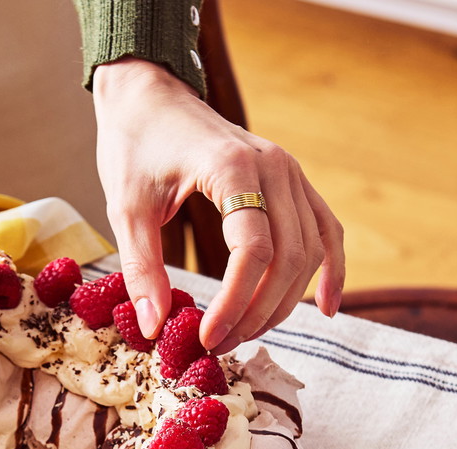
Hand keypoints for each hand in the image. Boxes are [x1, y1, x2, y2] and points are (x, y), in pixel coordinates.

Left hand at [91, 59, 343, 352]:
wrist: (149, 96)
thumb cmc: (135, 146)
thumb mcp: (126, 209)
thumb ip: (142, 268)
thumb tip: (155, 328)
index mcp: (232, 168)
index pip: (253, 251)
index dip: (234, 303)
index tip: (207, 337)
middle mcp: (274, 167)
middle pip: (287, 258)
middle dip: (257, 312)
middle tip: (220, 344)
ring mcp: (290, 172)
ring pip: (309, 251)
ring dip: (284, 301)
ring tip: (245, 333)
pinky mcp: (293, 181)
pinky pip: (325, 229)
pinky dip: (330, 269)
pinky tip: (326, 307)